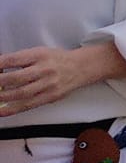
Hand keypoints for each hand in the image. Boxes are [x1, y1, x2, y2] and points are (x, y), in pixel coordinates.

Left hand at [0, 43, 125, 116]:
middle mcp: (44, 69)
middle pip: (16, 78)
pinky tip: (2, 110)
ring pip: (21, 93)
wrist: (81, 67)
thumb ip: (19, 60)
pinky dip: (13, 109)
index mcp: (39, 55)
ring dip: (3, 97)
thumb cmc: (56, 60)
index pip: (12, 60)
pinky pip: (29, 104)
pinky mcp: (51, 96)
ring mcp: (48, 84)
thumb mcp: (38, 52)